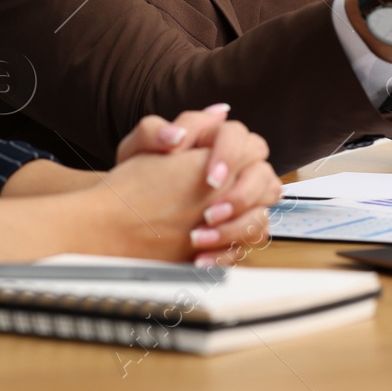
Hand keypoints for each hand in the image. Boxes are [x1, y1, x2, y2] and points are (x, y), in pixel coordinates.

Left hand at [115, 105, 278, 263]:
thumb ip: (152, 133)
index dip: (230, 155)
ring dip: (234, 229)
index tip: (210, 179)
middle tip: (209, 213)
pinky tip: (199, 258)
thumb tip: (176, 135)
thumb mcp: (136, 150)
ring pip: (261, 212)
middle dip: (240, 196)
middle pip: (262, 174)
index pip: (238, 135)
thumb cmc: (137, 175)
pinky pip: (248, 244)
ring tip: (199, 239)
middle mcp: (234, 169)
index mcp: (213, 141)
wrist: (129, 212)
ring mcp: (239, 202)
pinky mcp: (235, 230)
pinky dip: (225, 252)